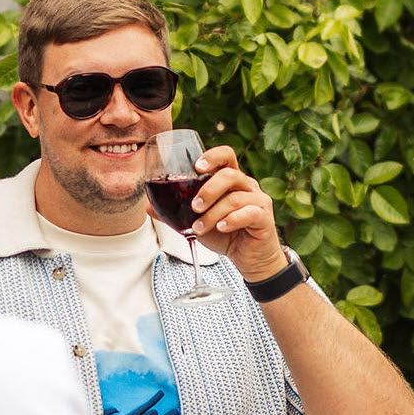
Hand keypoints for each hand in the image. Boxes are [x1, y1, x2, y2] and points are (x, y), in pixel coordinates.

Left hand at [178, 144, 286, 280]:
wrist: (250, 258)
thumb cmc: (226, 235)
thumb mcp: (197, 222)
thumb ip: (176, 213)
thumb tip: (148, 206)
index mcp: (231, 181)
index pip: (226, 156)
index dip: (212, 156)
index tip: (197, 167)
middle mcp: (247, 186)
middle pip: (230, 174)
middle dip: (208, 190)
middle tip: (193, 207)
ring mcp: (258, 200)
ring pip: (234, 198)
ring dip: (212, 213)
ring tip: (199, 228)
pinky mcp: (264, 217)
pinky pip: (249, 213)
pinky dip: (231, 220)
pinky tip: (221, 228)